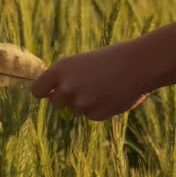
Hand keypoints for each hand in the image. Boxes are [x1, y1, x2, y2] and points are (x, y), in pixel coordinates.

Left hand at [30, 41, 151, 120]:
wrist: (138, 64)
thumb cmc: (106, 61)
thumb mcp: (79, 64)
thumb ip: (62, 80)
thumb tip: (48, 97)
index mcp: (59, 70)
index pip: (36, 91)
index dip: (43, 93)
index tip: (49, 93)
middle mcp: (66, 87)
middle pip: (56, 104)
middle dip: (68, 98)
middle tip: (87, 85)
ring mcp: (81, 102)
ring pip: (74, 111)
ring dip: (85, 103)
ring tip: (102, 87)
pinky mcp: (96, 114)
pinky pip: (91, 116)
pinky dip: (100, 109)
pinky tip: (111, 95)